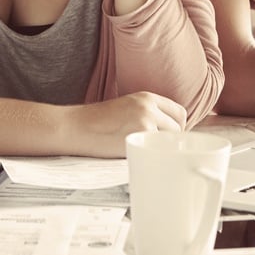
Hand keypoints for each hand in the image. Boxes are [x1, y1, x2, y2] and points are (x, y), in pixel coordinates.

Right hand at [67, 91, 186, 156]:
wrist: (75, 126)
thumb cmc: (97, 121)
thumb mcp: (126, 107)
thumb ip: (147, 114)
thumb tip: (167, 132)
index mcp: (147, 97)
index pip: (179, 112)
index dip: (178, 127)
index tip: (172, 138)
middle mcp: (148, 106)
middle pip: (178, 127)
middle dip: (173, 141)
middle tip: (161, 151)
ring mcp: (144, 121)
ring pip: (169, 140)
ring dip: (162, 149)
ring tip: (148, 154)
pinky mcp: (137, 136)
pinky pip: (155, 150)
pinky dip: (150, 156)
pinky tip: (139, 158)